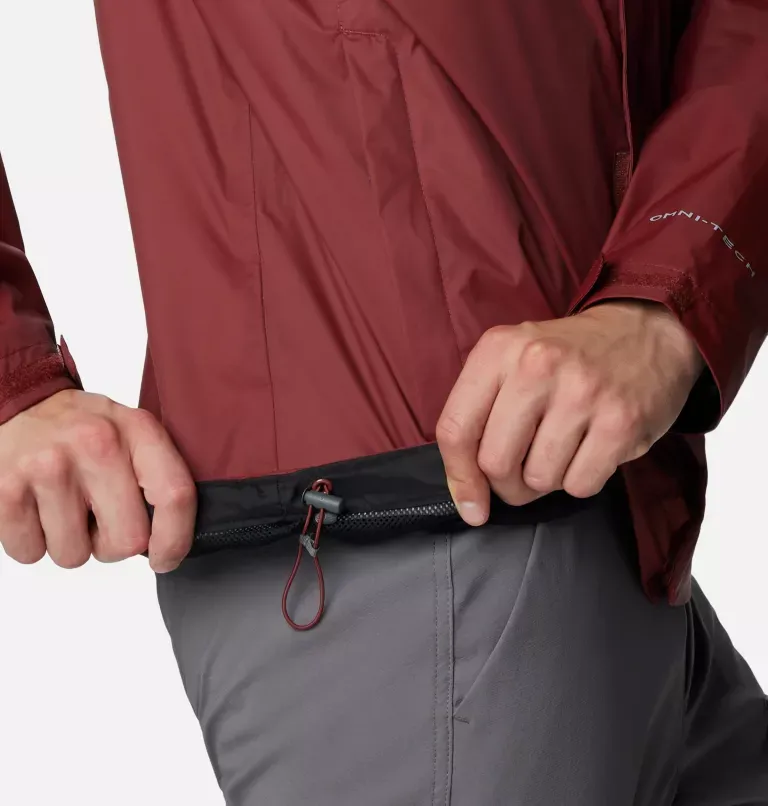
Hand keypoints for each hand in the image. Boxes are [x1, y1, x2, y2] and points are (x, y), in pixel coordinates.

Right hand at [0, 390, 196, 571]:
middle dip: (114, 546)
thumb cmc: (84, 427)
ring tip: (66, 508)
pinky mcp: (7, 489)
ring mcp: (48, 467)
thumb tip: (171, 538)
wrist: (21, 401)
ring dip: (72, 544)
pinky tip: (38, 508)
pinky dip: (34, 542)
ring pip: (73, 554)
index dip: (176, 539)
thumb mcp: (132, 430)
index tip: (165, 557)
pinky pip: (30, 552)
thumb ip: (157, 474)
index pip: (175, 495)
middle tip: (101, 522)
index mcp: (137, 430)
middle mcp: (95, 445)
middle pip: (126, 540)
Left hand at [437, 301, 704, 525]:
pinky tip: (590, 450)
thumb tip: (466, 493)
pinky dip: (582, 480)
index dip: (459, 477)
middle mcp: (537, 365)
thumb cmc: (566, 358)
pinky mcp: (621, 420)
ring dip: (548, 479)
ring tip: (563, 449)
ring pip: (539, 479)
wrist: (644, 332)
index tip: (471, 504)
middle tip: (524, 472)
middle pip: (496, 463)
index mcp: (499, 349)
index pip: (455, 429)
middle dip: (507, 485)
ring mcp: (581, 392)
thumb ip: (478, 415)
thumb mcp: (510, 361)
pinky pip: (580, 485)